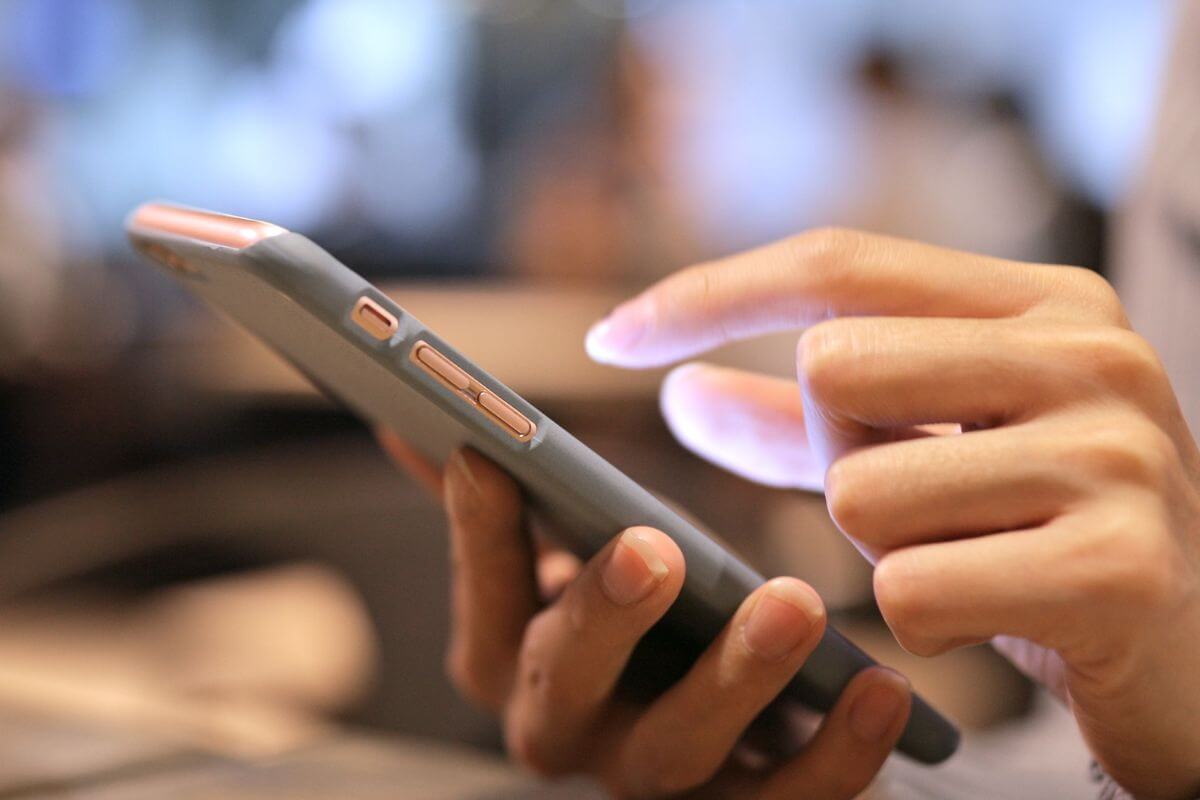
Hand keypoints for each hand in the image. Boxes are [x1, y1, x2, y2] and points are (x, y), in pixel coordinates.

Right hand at [380, 436, 911, 798]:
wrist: (720, 744)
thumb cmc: (632, 631)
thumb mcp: (563, 566)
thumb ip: (507, 509)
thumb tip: (411, 427)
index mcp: (515, 660)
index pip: (483, 595)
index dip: (479, 534)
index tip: (488, 457)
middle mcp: (568, 730)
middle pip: (562, 684)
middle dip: (600, 616)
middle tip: (650, 547)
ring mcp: (654, 782)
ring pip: (677, 752)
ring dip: (734, 682)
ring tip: (792, 605)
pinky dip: (834, 756)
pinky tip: (881, 689)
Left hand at [586, 228, 1199, 799]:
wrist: (1190, 652)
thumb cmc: (1031, 536)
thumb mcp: (917, 453)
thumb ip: (797, 423)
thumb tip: (676, 391)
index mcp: (1044, 301)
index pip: (835, 263)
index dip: (710, 294)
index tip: (610, 336)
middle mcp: (1092, 354)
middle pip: (834, 369)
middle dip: (834, 454)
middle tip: (915, 499)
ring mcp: (1117, 457)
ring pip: (861, 494)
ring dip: (880, 550)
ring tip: (969, 559)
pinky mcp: (1120, 571)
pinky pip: (911, 594)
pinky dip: (920, 624)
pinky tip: (991, 617)